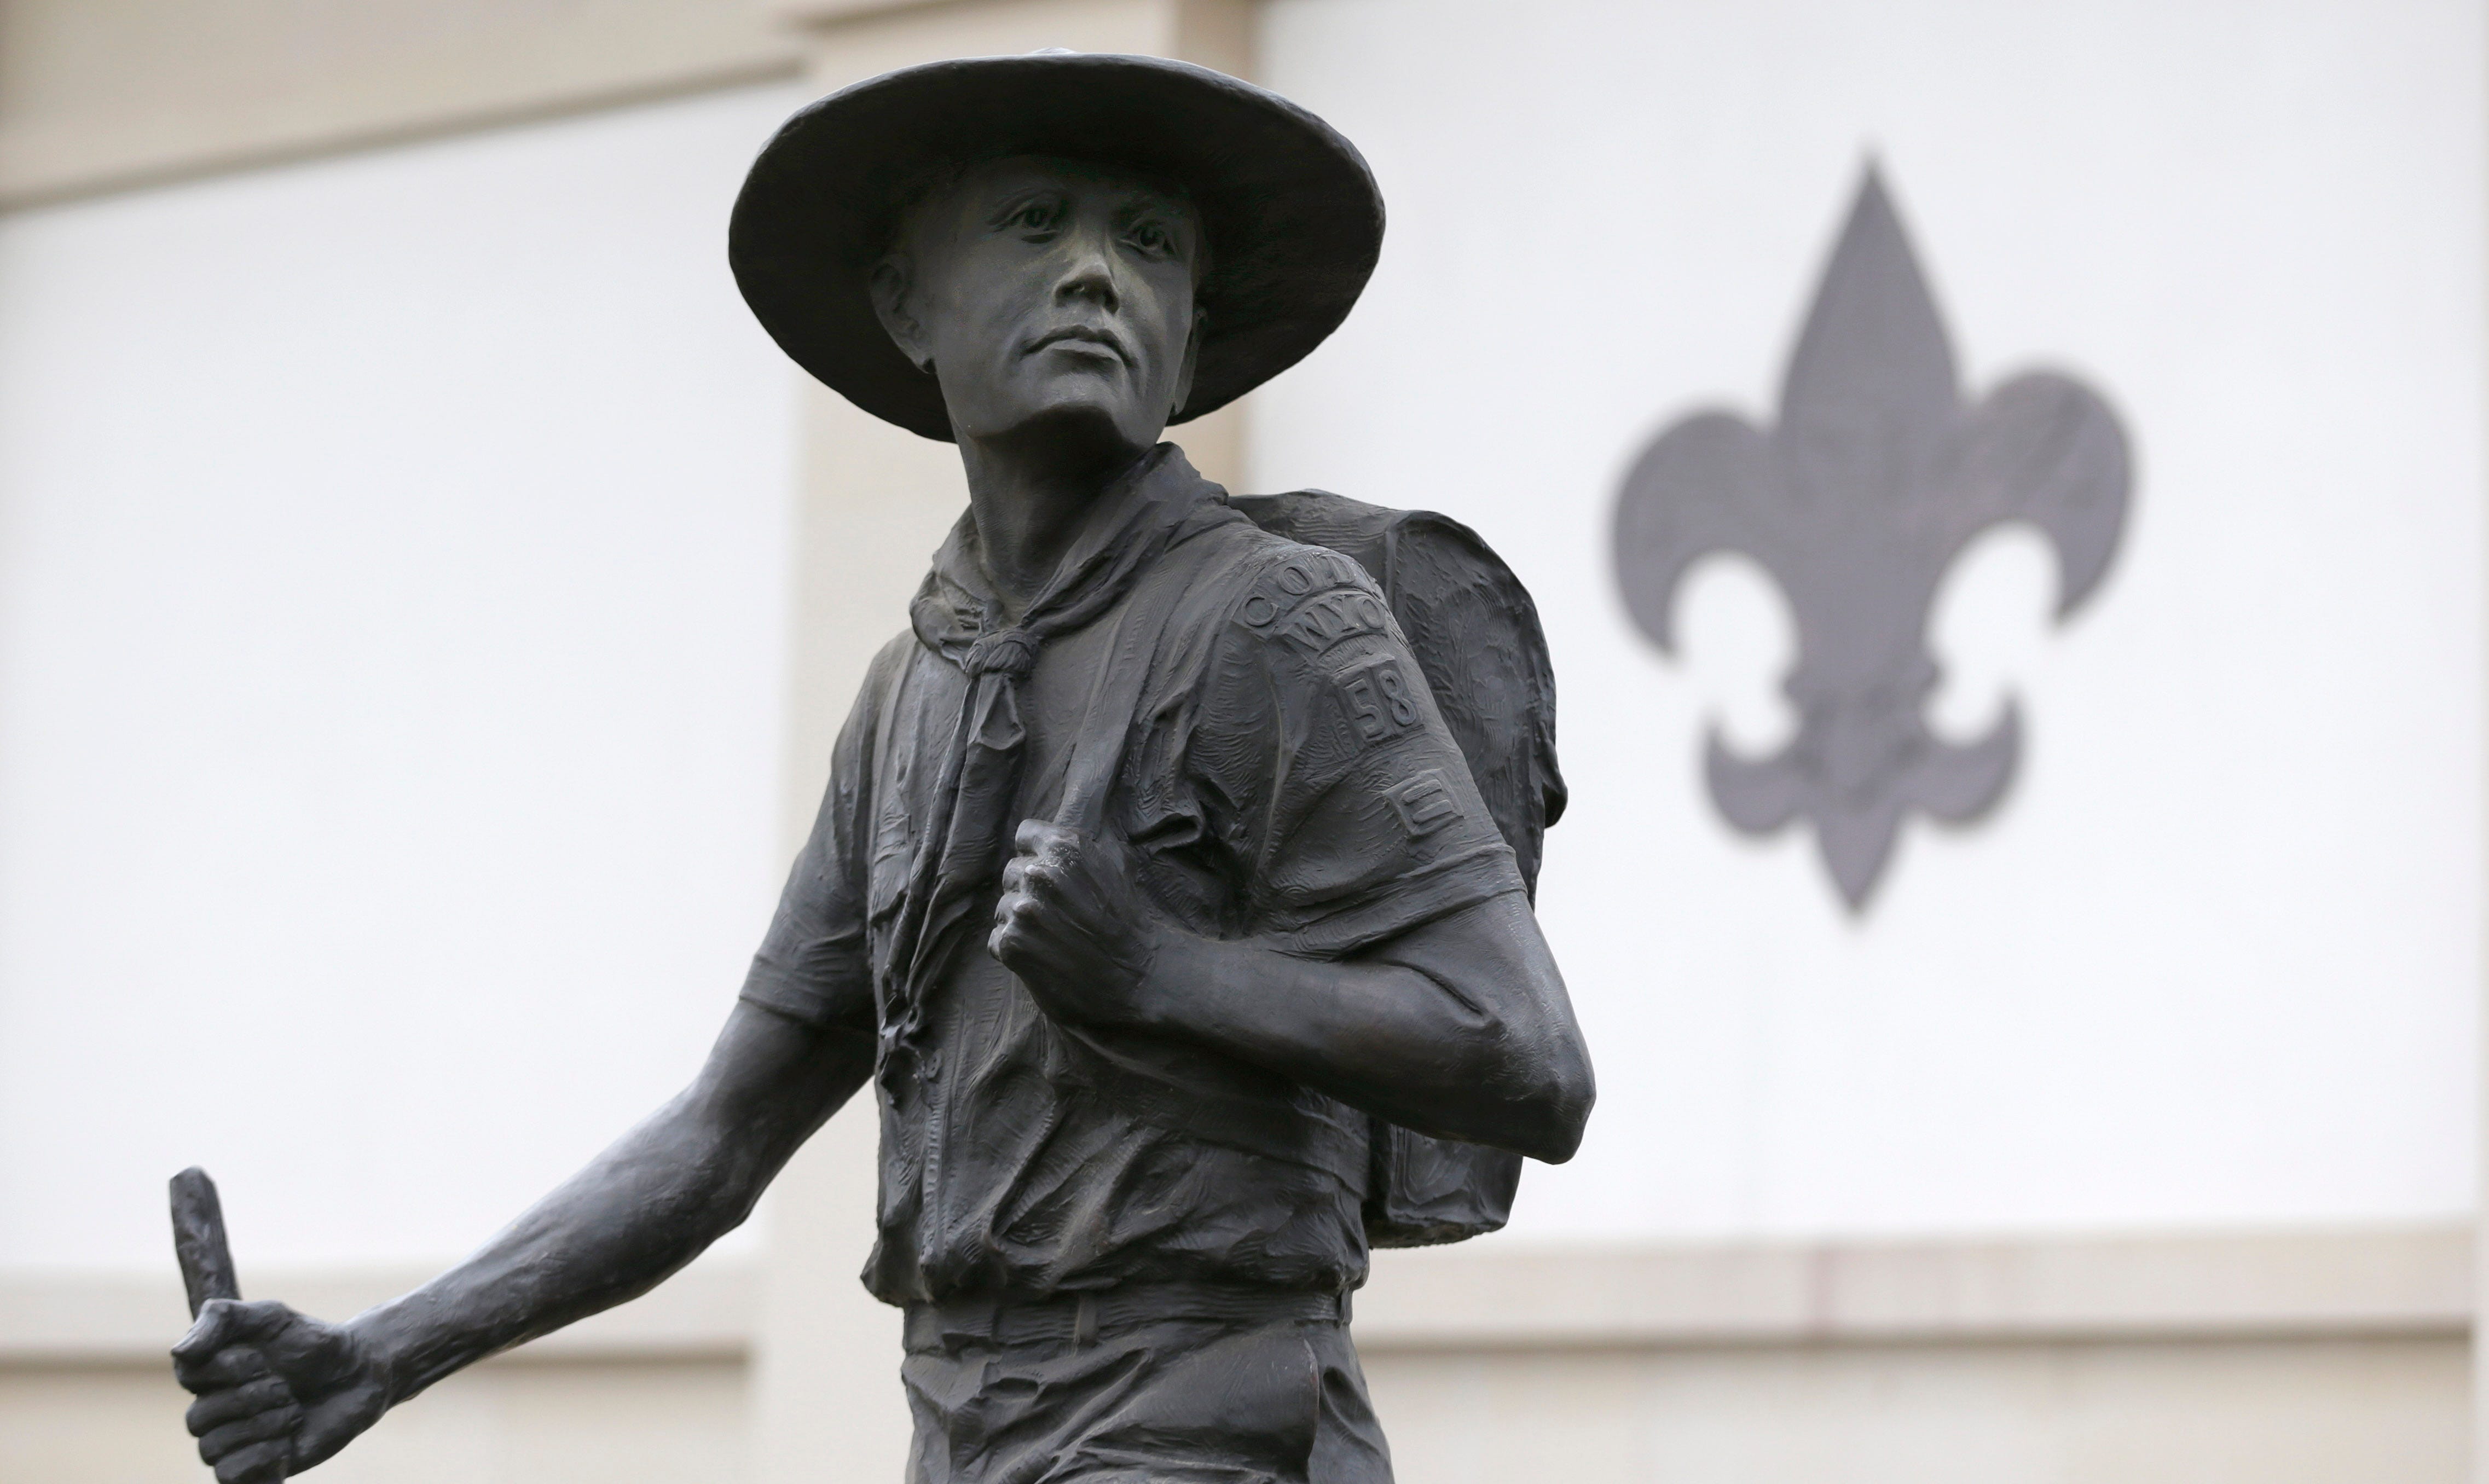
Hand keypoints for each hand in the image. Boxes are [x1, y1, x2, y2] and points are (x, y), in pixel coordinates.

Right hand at [171, 1299, 388, 1482]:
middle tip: (287, 1388)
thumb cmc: (312, 1343)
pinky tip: (288, 1442)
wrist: (359, 1374)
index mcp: (210, 1374)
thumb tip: (178, 1352)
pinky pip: (229, 1477)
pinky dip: (263, 1457)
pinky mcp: (254, 1469)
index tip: (262, 1358)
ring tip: (294, 1412)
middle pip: (197, 1420)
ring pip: (212, 1449)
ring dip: (263, 1426)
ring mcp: (233, 1442)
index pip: (187, 1376)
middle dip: (251, 1400)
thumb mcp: (270, 1316)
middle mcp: (214, 1410)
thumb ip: (221, 1318)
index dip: (227, 1369)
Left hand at [989, 820, 1162, 1028]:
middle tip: (1057, 912)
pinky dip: (1016, 949)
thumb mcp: (1117, 869)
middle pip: (1012, 871)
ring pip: (1004, 905)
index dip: (1036, 852)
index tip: (1048, 871)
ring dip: (1021, 921)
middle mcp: (1039, 872)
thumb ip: (1084, 847)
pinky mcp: (1011, 942)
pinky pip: (997, 937)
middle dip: (1029, 889)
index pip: (1026, 834)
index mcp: (1064, 846)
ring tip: (1051, 937)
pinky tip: (1042, 956)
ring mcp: (1022, 908)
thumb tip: (1059, 836)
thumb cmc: (1127, 924)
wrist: (1134, 977)